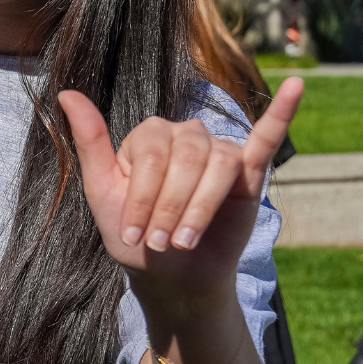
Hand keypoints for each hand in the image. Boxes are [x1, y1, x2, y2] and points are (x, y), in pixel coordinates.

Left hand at [58, 78, 300, 302]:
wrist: (171, 276)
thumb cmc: (135, 234)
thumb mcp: (102, 191)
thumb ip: (90, 141)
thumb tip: (66, 92)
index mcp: (148, 138)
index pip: (151, 154)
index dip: (143, 196)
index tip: (133, 235)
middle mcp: (185, 136)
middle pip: (185, 157)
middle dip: (170, 207)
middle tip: (161, 243)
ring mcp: (218, 151)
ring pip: (217, 164)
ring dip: (200, 208)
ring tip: (186, 241)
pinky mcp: (250, 172)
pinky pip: (267, 138)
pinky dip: (282, 113)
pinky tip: (296, 88)